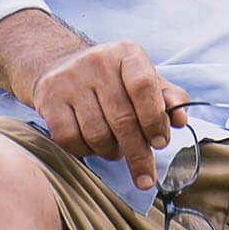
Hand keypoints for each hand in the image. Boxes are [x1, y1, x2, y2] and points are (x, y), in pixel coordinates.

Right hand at [28, 39, 189, 190]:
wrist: (61, 65)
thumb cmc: (113, 80)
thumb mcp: (143, 79)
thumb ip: (167, 98)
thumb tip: (180, 119)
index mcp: (127, 53)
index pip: (143, 86)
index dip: (154, 119)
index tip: (160, 143)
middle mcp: (97, 61)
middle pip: (122, 118)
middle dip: (138, 154)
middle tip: (146, 176)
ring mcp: (70, 79)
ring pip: (97, 134)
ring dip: (112, 152)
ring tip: (116, 150)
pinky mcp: (48, 98)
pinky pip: (70, 139)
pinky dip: (85, 151)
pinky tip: (93, 147)